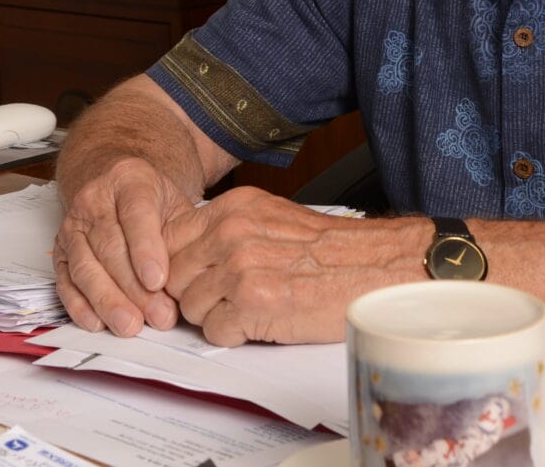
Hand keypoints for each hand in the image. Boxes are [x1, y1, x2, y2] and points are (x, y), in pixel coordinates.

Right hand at [52, 155, 188, 335]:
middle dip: (133, 287)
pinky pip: (65, 280)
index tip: (158, 280)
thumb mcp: (175, 204)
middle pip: (110, 247)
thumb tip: (190, 280)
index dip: (146, 249)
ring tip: (130, 325)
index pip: (136, 214)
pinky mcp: (59, 250)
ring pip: (85, 266)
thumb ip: (182, 236)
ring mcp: (73, 225)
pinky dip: (80, 305)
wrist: (117, 185)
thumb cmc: (153, 200)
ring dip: (108, 301)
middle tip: (158, 315)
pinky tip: (98, 322)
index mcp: (129, 179)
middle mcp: (94, 199)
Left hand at [161, 188, 428, 345]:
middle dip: (192, 293)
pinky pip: (214, 332)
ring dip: (213, 316)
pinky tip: (259, 323)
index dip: (175, 265)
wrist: (376, 268)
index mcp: (234, 208)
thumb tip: (191, 253)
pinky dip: (233, 335)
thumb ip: (229, 229)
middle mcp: (231, 233)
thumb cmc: (330, 250)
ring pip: (189, 307)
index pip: (169, 237)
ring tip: (248, 310)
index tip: (189, 278)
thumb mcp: (272, 218)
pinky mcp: (253, 304)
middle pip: (173, 274)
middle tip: (223, 300)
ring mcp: (240, 268)